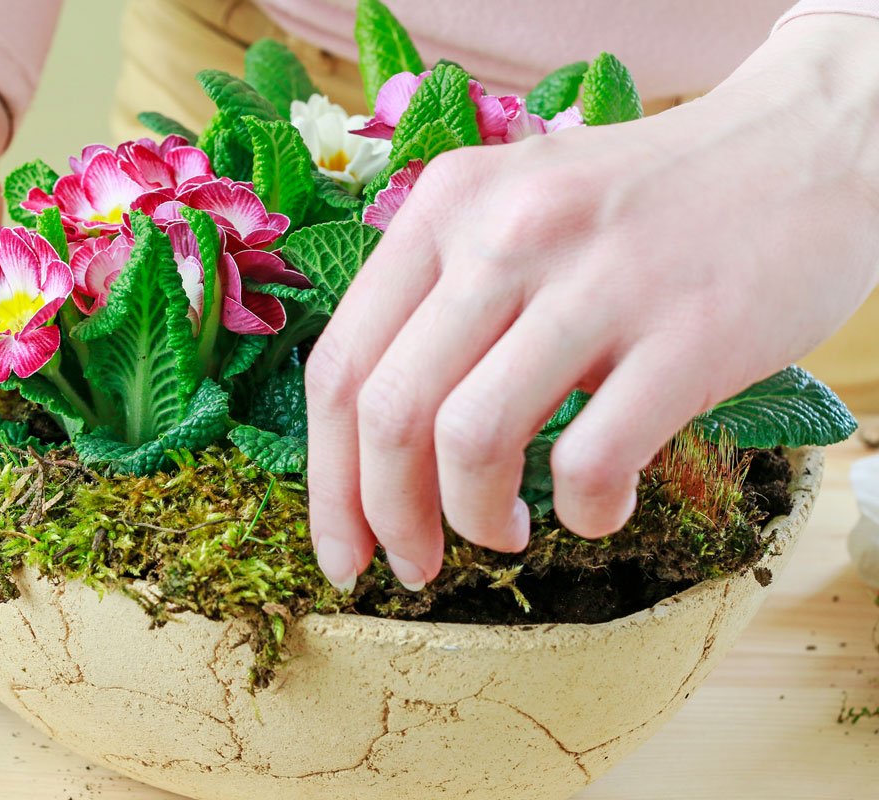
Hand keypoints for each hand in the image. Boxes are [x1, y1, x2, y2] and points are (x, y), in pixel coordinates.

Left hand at [306, 16, 878, 590]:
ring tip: (508, 530)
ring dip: (475, 521)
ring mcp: (594, 281)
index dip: (329, 482)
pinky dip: (583, 514)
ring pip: (471, 442)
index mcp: (443, 207)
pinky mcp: (685, 333)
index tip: (343, 550)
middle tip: (414, 566)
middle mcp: (503, 234)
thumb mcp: (513, 208)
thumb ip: (437, 297)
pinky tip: (600, 507)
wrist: (806, 149)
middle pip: (390, 415)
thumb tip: (374, 443)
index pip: (339, 366)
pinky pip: (591, 463)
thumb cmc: (639, 206)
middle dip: (386, 520)